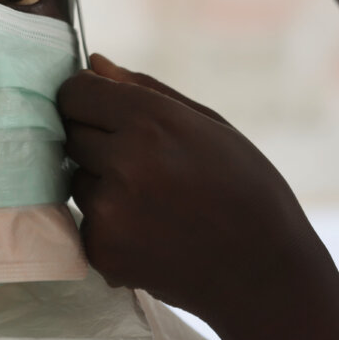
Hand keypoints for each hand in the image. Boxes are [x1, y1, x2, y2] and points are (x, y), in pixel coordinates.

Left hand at [58, 54, 317, 322]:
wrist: (266, 276)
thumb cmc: (246, 190)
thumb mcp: (209, 126)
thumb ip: (143, 90)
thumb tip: (93, 63)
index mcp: (151, 121)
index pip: (75, 93)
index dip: (84, 97)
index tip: (98, 107)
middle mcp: (124, 162)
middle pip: (71, 133)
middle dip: (96, 140)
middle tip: (140, 160)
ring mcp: (109, 209)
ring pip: (76, 178)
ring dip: (100, 182)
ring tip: (153, 199)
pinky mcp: (101, 249)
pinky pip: (83, 220)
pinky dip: (107, 224)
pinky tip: (150, 230)